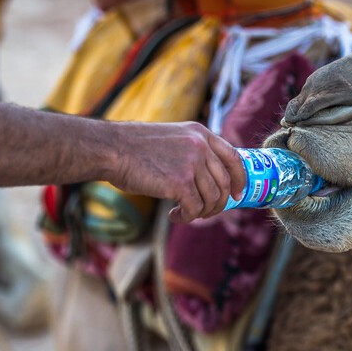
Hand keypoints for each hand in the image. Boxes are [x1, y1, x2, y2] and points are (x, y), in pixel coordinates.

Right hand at [106, 121, 244, 222]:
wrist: (112, 148)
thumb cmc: (136, 147)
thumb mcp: (174, 137)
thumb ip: (194, 151)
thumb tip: (210, 179)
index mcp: (201, 133)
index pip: (234, 158)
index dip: (240, 179)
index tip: (238, 194)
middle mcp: (201, 146)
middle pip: (224, 183)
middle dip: (218, 203)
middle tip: (204, 212)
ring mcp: (192, 164)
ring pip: (212, 198)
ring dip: (201, 212)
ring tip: (185, 214)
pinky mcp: (180, 183)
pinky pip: (195, 208)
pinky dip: (187, 217)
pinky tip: (175, 216)